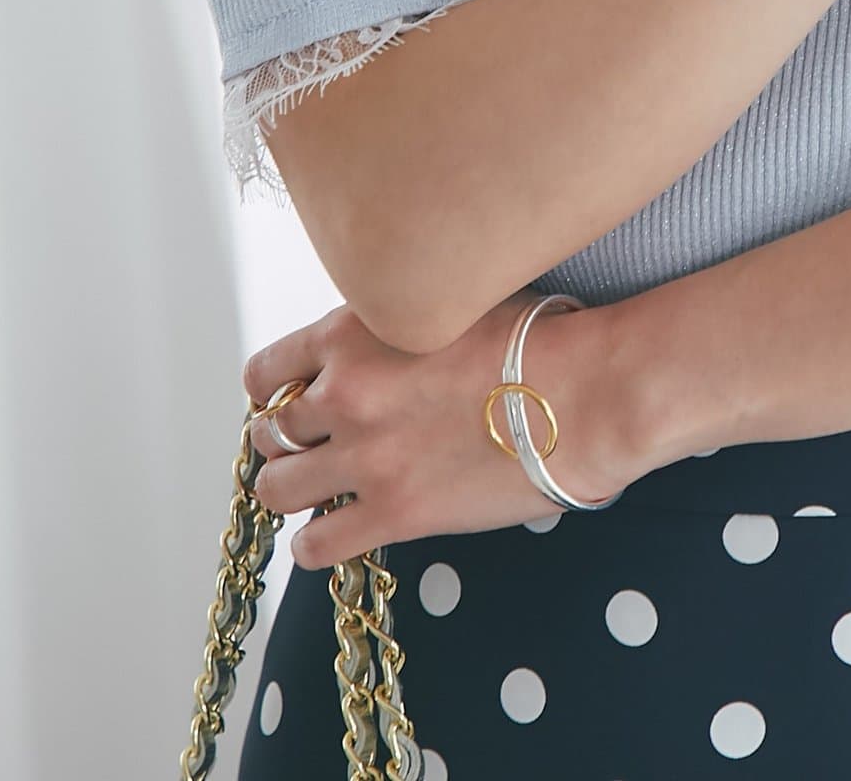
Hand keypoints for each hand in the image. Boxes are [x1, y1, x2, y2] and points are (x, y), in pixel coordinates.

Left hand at [242, 290, 642, 569]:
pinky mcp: (395, 511)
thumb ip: (393, 327)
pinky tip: (338, 531)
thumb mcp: (445, 305)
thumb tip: (380, 350)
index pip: (268, 370)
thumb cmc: (534, 339)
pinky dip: (315, 544)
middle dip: (287, 439)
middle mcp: (346, 392)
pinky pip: (314, 546)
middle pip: (268, 431)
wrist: (583, 391)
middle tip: (317, 445)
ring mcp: (366, 455)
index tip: (293, 399)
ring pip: (276, 488)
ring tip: (323, 488)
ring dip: (294, 488)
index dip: (277, 389)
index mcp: (354, 332)